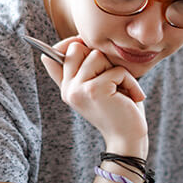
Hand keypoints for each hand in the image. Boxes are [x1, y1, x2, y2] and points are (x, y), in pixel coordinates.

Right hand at [40, 37, 147, 152]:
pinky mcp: (94, 90)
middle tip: (111, 80)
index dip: (70, 44)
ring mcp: (78, 90)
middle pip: (77, 47)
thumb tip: (71, 43)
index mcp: (66, 87)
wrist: (128, 139)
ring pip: (97, 55)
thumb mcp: (98, 86)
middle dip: (100, 58)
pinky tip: (131, 98)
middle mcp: (67, 89)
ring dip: (118, 71)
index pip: (51, 55)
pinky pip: (116, 70)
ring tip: (122, 90)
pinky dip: (130, 82)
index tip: (85, 47)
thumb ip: (84, 68)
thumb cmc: (119, 109)